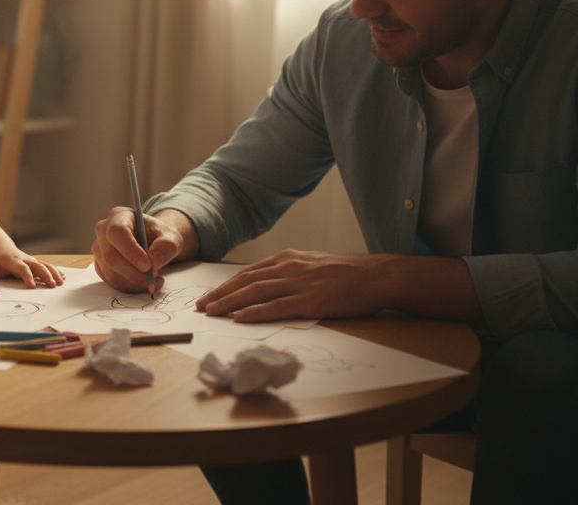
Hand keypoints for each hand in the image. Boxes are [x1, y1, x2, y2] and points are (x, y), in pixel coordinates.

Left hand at [0, 248, 65, 287]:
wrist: (2, 250)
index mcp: (14, 261)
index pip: (22, 269)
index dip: (27, 276)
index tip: (32, 286)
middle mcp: (25, 260)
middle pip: (38, 266)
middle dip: (46, 275)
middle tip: (53, 285)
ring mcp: (32, 261)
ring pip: (45, 265)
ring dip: (54, 273)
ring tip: (61, 283)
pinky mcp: (37, 263)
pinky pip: (48, 266)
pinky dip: (56, 271)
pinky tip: (63, 277)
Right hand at [91, 207, 185, 291]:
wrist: (152, 243)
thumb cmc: (159, 236)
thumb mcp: (171, 238)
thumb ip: (166, 247)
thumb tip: (153, 262)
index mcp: (119, 216)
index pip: (117, 232)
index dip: (130, 251)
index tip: (148, 266)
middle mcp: (103, 230)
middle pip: (110, 256)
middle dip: (133, 273)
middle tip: (153, 277)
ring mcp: (99, 248)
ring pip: (110, 272)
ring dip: (134, 282)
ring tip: (154, 279)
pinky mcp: (100, 265)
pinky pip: (111, 281)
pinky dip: (130, 287)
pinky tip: (145, 283)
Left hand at [195, 249, 394, 321]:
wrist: (377, 275)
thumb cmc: (347, 274)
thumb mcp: (312, 265)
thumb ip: (290, 273)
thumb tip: (269, 286)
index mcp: (287, 259)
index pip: (247, 273)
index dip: (225, 286)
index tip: (208, 296)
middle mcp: (288, 268)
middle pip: (245, 281)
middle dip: (219, 295)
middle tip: (200, 307)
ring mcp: (299, 283)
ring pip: (255, 293)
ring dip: (229, 303)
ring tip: (211, 312)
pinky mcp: (311, 301)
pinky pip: (276, 306)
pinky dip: (255, 312)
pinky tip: (239, 318)